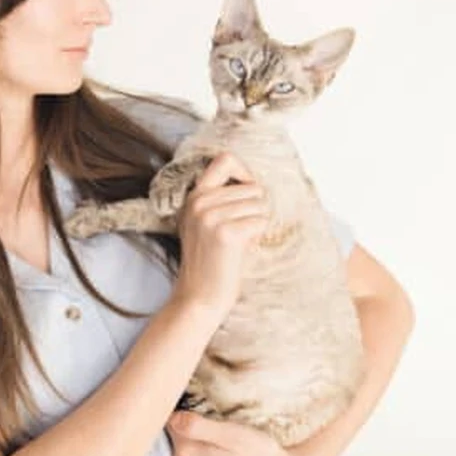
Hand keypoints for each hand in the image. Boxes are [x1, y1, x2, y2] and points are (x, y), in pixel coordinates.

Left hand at [164, 411, 308, 455]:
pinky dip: (192, 446)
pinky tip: (209, 440)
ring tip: (205, 420)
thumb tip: (173, 417)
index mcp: (187, 453)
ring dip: (187, 432)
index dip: (175, 403)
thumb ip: (198, 427)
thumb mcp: (232, 434)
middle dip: (180, 416)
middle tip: (197, 403)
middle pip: (170, 433)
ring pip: (177, 444)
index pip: (166, 420)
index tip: (187, 393)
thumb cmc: (259, 454)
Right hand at [170, 153, 267, 317]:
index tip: (248, 193)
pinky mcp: (226, 234)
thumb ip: (220, 199)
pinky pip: (261, 222)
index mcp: (194, 196)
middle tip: (239, 231)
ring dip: (257, 224)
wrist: (199, 296)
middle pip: (252, 187)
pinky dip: (258, 236)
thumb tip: (255, 183)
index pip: (225, 160)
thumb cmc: (211, 261)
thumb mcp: (205, 223)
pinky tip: (242, 249)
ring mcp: (210, 217)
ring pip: (259, 205)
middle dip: (255, 209)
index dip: (245, 173)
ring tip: (239, 242)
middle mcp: (199, 202)